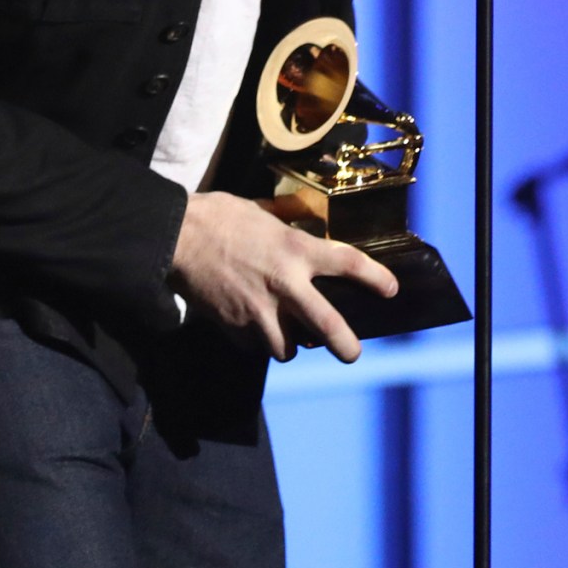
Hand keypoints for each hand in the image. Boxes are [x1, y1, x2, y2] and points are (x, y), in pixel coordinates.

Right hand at [168, 191, 400, 362]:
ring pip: (288, 348)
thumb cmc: (218, 217)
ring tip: (286, 336)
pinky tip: (251, 329)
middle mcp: (286, 284)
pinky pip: (254, 346)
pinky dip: (256, 342)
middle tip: (352, 353)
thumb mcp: (262, 214)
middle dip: (347, 346)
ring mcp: (260, 311)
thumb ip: (286, 228)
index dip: (376, 279)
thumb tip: (299, 228)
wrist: (176, 238)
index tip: (391, 290)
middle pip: (330, 326)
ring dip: (290, 345)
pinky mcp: (235, 327)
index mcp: (296, 250)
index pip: (349, 265)